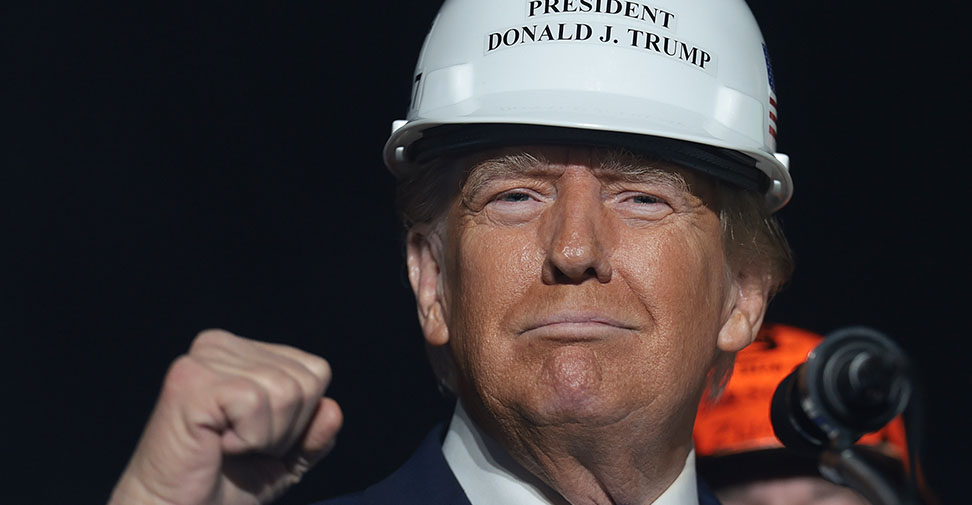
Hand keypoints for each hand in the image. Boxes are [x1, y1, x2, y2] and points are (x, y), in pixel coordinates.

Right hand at [109, 329, 342, 504]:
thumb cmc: (223, 486)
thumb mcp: (286, 460)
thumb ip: (315, 435)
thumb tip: (333, 410)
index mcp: (244, 352)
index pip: (316, 371)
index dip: (301, 420)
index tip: (259, 439)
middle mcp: (222, 345)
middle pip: (306, 381)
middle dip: (286, 430)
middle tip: (241, 447)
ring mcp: (204, 359)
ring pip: (286, 391)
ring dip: (266, 438)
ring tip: (228, 446)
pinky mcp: (191, 381)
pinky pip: (256, 403)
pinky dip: (248, 438)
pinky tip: (217, 444)